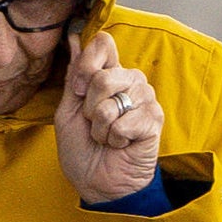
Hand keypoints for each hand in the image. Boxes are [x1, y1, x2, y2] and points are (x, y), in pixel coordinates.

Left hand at [54, 32, 161, 204]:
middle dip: (88, 109)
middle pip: (104, 76)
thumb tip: (74, 38)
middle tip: (94, 124)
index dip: (86, 65)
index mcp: (109, 76)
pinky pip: (124, 123)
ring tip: (106, 136)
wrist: (98, 183)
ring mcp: (145, 98)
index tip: (79, 91)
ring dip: (100, 128)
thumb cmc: (83, 151)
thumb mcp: (68, 111)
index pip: (103, 44)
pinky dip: (114, 139)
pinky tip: (121, 144)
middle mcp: (130, 81)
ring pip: (112, 102)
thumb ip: (74, 77)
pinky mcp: (154, 118)